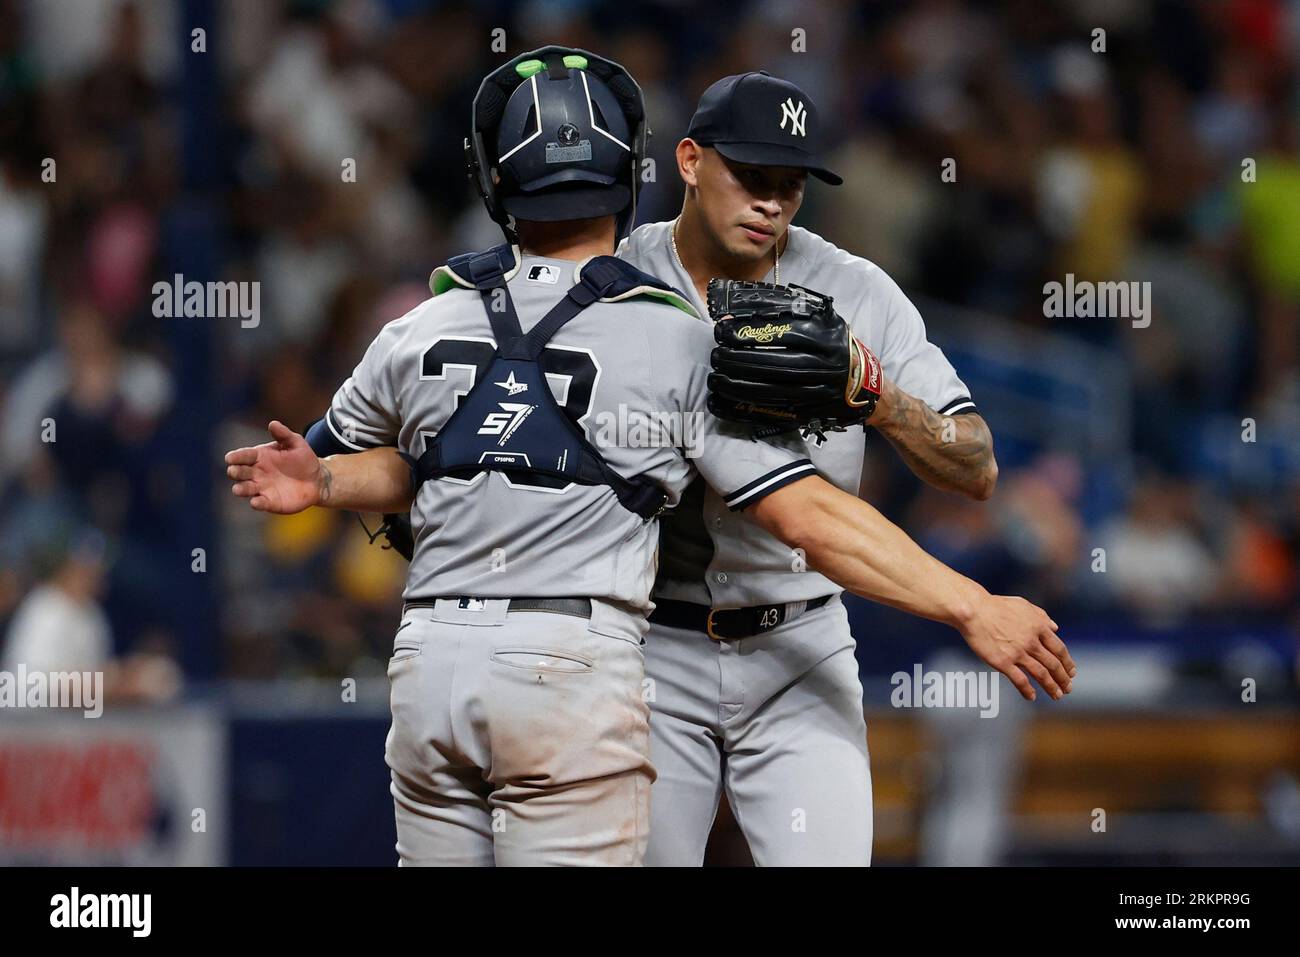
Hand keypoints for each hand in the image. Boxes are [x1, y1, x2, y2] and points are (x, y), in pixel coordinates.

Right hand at [224, 420, 324, 513]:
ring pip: (245, 489)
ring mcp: (261, 488)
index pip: (243, 455)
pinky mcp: (269, 502)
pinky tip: (256, 502)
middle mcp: (256, 472)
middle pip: (239, 472)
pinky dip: (257, 503)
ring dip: (240, 489)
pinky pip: (260, 503)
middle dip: (235, 471)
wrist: (316, 479)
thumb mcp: (296, 443)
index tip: (229, 458)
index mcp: (259, 456)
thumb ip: (283, 434)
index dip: (235, 457)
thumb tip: (273, 423)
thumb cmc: (303, 459)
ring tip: (238, 489)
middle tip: (233, 471)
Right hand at [958, 593, 1075, 701]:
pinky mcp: (1003, 662)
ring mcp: (1018, 652)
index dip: (1067, 663)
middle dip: (1063, 678)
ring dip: (1051, 687)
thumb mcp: (1023, 605)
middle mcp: (1031, 641)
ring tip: (1057, 696)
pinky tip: (1031, 697)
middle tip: (1068, 688)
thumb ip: (1041, 616)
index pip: (1059, 649)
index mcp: (1038, 627)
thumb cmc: (995, 606)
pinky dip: (1028, 690)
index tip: (1071, 672)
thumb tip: (1055, 627)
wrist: (973, 610)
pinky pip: (1019, 680)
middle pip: (1053, 664)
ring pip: (1041, 674)